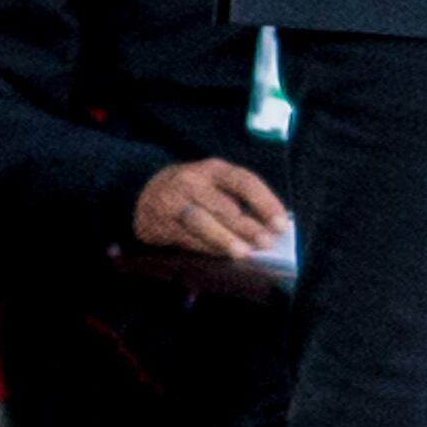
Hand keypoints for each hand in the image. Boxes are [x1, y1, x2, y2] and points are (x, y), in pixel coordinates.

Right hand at [132, 157, 290, 258]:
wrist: (144, 193)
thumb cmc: (194, 192)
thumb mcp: (215, 185)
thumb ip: (241, 201)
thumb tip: (271, 228)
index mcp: (213, 169)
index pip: (243, 181)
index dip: (265, 203)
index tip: (282, 225)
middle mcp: (192, 181)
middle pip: (223, 204)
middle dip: (247, 225)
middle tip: (266, 243)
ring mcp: (173, 202)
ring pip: (201, 221)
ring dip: (224, 238)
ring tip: (243, 253)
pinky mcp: (159, 223)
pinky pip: (185, 237)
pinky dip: (205, 248)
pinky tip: (220, 256)